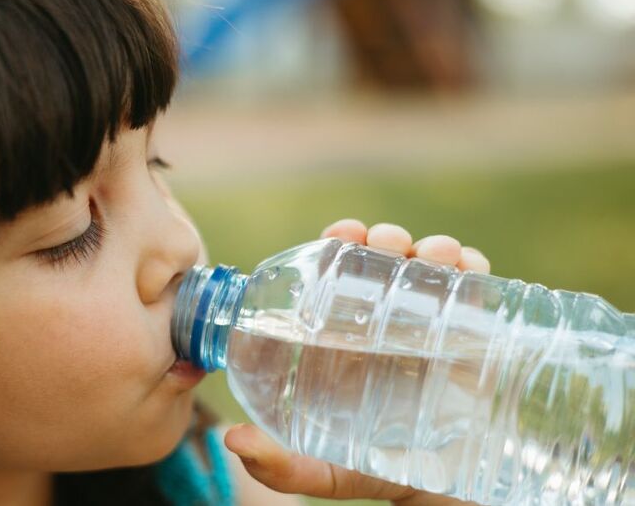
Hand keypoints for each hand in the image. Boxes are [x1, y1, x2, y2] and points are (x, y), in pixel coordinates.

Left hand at [224, 219, 489, 505]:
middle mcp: (390, 328)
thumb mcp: (331, 474)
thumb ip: (284, 466)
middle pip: (385, 264)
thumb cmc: (386, 477)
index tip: (343, 235)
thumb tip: (233, 439)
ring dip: (432, 248)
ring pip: (432, 269)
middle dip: (387, 239)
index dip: (338, 247)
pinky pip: (479, 290)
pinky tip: (469, 267)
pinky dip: (474, 267)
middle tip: (389, 244)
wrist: (457, 496)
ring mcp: (436, 329)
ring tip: (434, 257)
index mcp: (349, 342)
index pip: (338, 277)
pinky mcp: (481, 337)